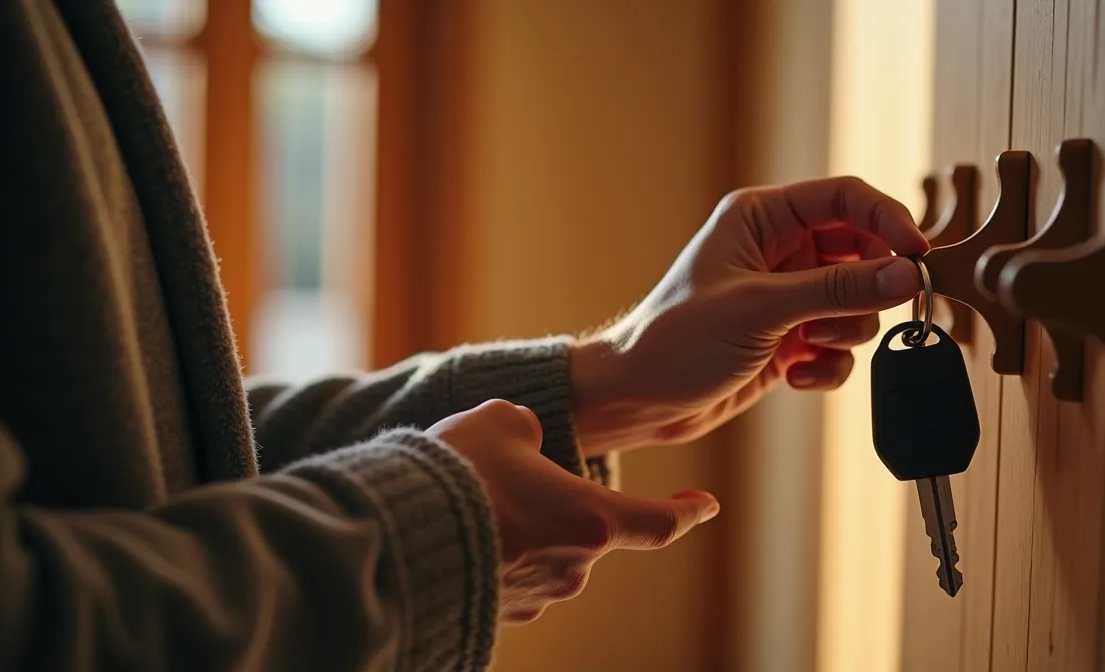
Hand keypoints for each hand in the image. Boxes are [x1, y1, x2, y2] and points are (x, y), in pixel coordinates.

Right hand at [426, 399, 719, 622]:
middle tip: (507, 479)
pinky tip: (455, 535)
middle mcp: (572, 566)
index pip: (659, 522)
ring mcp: (535, 597)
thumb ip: (527, 428)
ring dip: (520, 533)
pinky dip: (493, 560)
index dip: (686, 512)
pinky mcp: (496, 614)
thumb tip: (526, 440)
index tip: (706, 504)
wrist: (398, 537)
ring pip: (542, 555)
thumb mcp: (498, 423)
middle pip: (584, 531)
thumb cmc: (459, 475)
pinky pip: (505, 580)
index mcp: (591, 518)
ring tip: (471, 504)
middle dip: (556, 506)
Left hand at [572, 176, 929, 453]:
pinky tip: (798, 377)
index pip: (846, 198)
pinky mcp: (789, 337)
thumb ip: (838, 289)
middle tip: (865, 312)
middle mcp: (777, 249)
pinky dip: (830, 363)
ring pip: (857, 301)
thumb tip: (906, 274)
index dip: (889, 220)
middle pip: (862, 251)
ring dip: (846, 330)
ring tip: (808, 347)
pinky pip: (839, 342)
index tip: (918, 256)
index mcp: (761, 217)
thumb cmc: (676, 340)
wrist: (640, 400)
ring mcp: (785, 295)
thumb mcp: (761, 309)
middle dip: (868, 288)